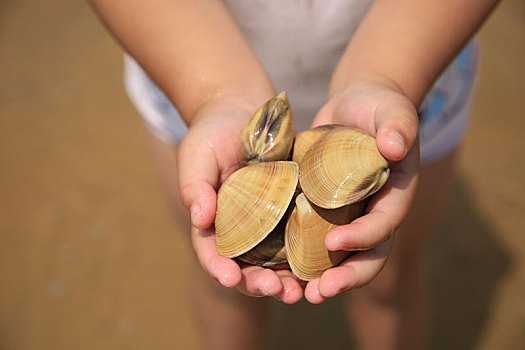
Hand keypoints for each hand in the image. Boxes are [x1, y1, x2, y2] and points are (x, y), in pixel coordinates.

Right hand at [177, 98, 302, 303]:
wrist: (243, 111)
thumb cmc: (212, 133)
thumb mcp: (197, 155)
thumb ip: (195, 186)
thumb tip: (199, 219)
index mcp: (213, 222)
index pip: (212, 252)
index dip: (219, 267)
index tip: (230, 277)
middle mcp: (240, 230)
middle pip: (245, 266)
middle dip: (257, 283)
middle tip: (275, 289)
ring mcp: (267, 223)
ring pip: (274, 261)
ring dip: (285, 280)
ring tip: (300, 292)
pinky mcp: (291, 210)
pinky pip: (300, 238)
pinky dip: (307, 256)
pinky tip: (321, 266)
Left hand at [304, 78, 419, 302]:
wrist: (357, 105)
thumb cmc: (378, 106)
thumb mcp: (391, 110)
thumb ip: (399, 126)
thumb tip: (395, 146)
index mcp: (395, 195)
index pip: (384, 224)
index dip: (363, 237)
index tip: (333, 241)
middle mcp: (374, 212)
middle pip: (367, 255)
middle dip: (346, 277)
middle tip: (319, 292)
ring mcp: (350, 215)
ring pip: (340, 257)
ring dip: (322, 278)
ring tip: (297, 294)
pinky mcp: (326, 210)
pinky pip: (314, 238)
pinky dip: (300, 256)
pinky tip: (278, 270)